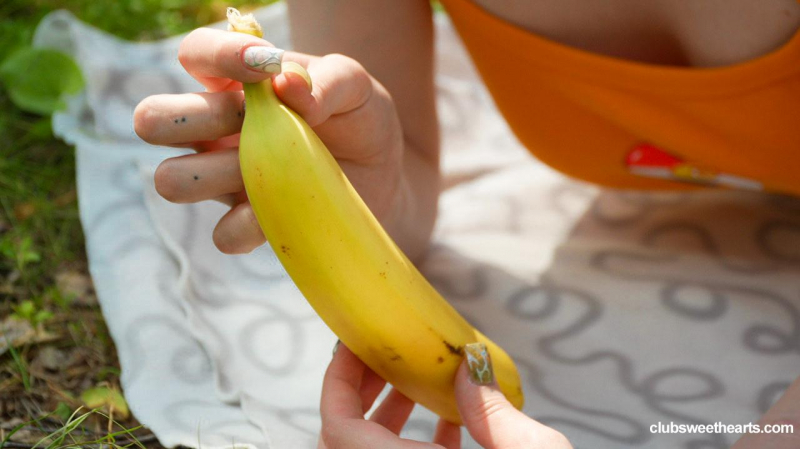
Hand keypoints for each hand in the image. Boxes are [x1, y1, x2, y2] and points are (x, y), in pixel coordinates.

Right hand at [133, 27, 404, 253]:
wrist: (385, 177)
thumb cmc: (359, 120)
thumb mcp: (357, 87)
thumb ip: (329, 78)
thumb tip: (288, 86)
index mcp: (237, 82)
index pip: (197, 53)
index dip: (217, 55)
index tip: (263, 67)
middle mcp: (216, 128)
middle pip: (153, 119)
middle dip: (185, 120)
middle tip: (243, 122)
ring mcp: (224, 178)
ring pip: (172, 180)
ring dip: (217, 174)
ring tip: (272, 168)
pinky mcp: (246, 224)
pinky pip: (224, 234)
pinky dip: (254, 225)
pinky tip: (286, 209)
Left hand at [318, 343, 572, 448]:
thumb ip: (490, 409)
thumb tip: (468, 365)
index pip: (337, 430)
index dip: (339, 381)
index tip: (355, 344)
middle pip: (348, 442)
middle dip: (363, 393)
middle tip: (388, 358)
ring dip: (389, 418)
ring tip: (420, 383)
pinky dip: (416, 446)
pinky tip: (452, 422)